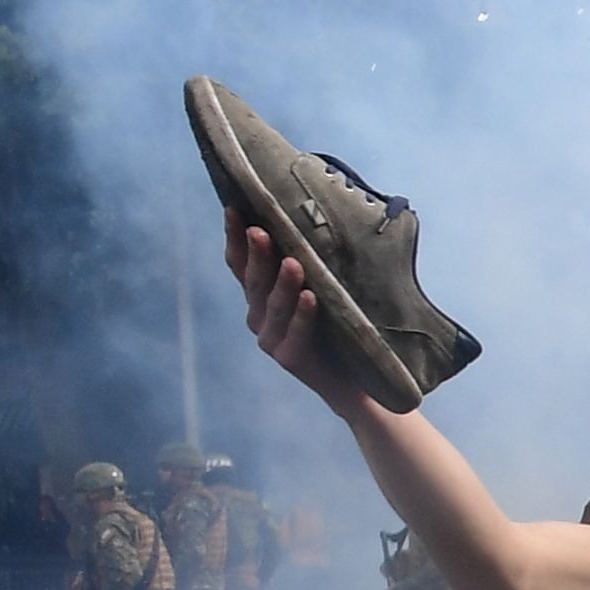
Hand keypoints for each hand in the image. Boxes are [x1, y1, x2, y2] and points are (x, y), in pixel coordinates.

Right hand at [224, 218, 377, 407]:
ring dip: (282, 283)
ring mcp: (271, 338)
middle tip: (260, 231)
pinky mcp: (291, 358)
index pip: (240, 264)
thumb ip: (309, 265)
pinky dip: (303, 315)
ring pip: (274, 306)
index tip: (234, 209)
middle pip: (254, 282)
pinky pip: (296, 333)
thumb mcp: (320, 291)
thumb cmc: (336, 326)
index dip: (234, 238)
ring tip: (293, 262)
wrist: (355, 380)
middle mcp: (258, 316)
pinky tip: (310, 298)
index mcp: (260, 296)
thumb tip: (312, 221)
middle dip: (257, 256)